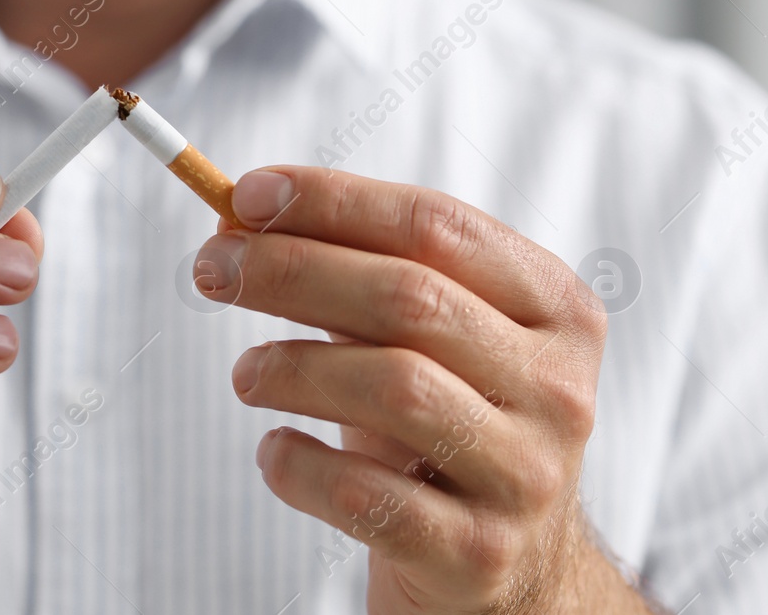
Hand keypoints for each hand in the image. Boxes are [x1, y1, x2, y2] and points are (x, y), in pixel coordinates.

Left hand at [199, 165, 635, 614]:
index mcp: (555, 308)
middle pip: (410, 298)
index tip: (245, 193)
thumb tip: (237, 218)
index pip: (435, 225)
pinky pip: (367, 496)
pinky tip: (275, 452)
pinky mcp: (479, 555)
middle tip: (211, 268)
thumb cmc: (444, 423)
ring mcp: (525, 475)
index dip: (332, 202)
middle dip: (292, 270)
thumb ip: (346, 273)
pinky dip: (301, 466)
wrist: (514, 574)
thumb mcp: (423, 341)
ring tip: (246, 374)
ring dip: (293, 367)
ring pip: (394, 387)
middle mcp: (556, 387)